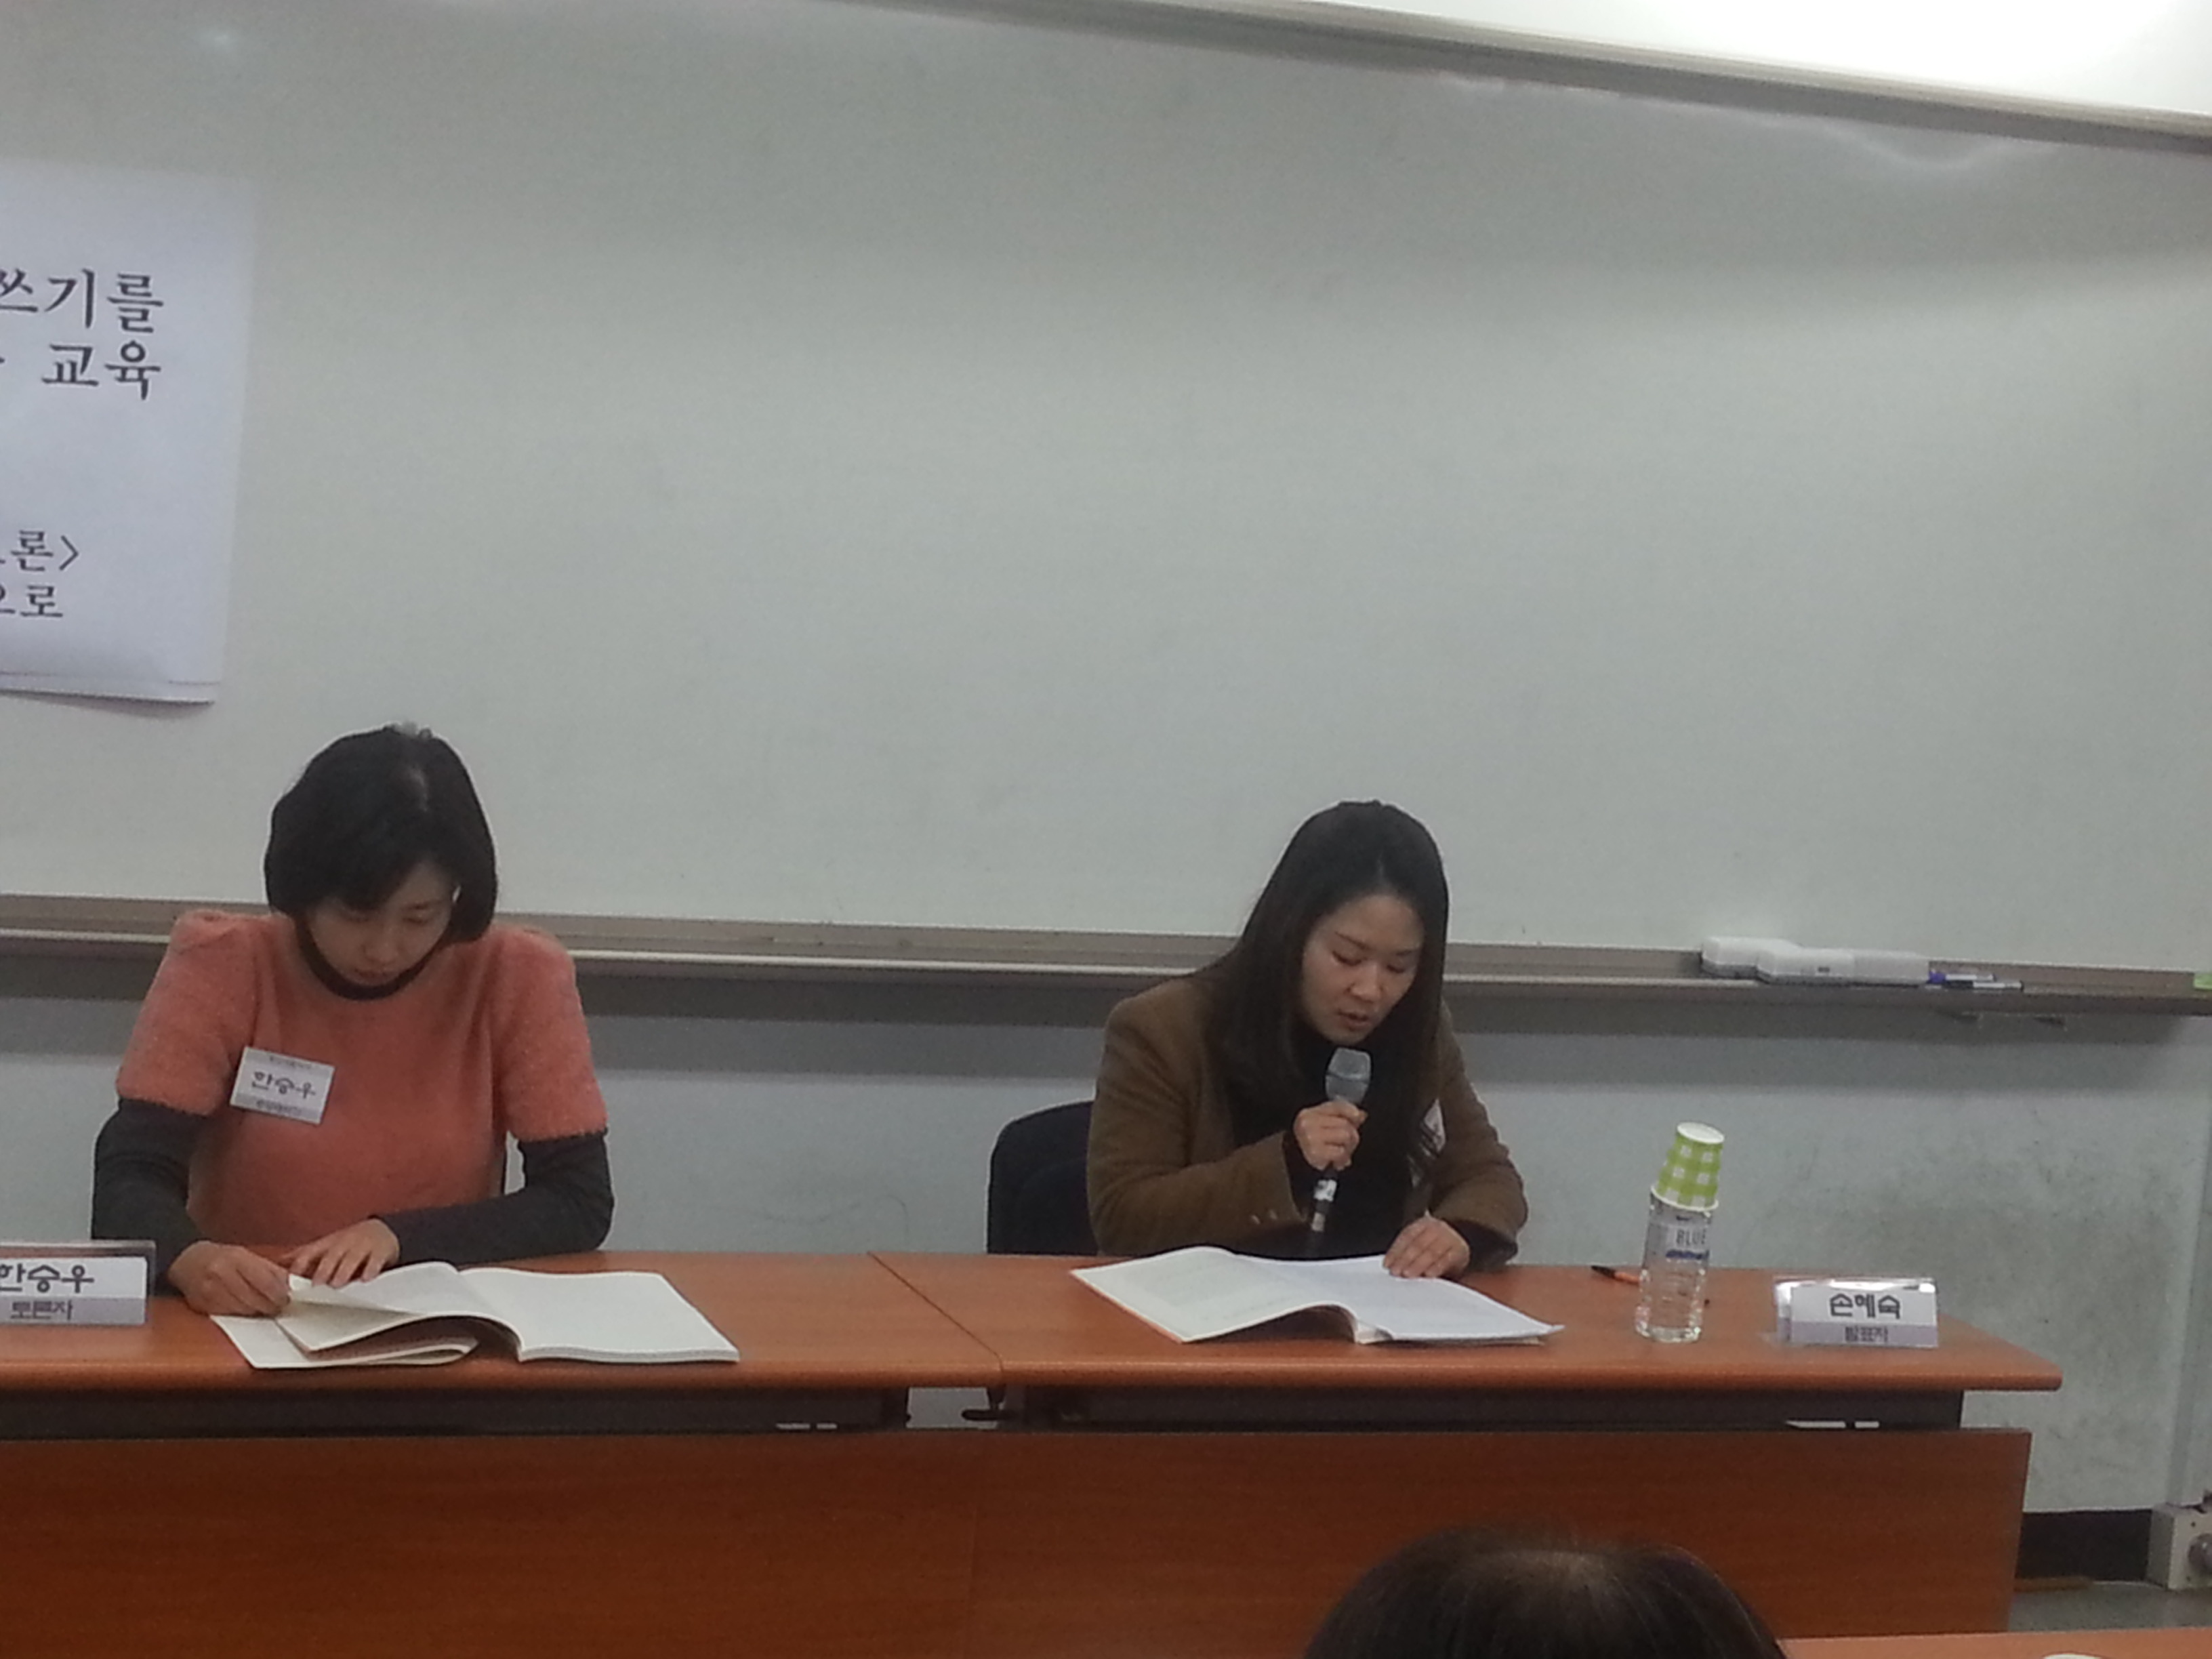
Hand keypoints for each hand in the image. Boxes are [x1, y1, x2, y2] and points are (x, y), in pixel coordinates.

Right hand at [168, 1240, 292, 1315]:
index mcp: (236, 1258)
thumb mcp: (246, 1255)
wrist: (187, 1261)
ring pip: (243, 1309)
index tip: (287, 1299)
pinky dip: (241, 1314)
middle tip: (279, 1307)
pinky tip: (246, 1309)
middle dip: (270, 1305)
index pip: (265, 1281)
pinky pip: (229, 1315)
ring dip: (257, 1311)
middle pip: (254, 1298)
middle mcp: (221, 1274)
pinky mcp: (202, 1306)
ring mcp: (210, 1291)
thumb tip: (292, 1285)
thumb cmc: (221, 1258)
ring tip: (264, 1308)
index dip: (279, 1294)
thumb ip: (270, 1270)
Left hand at [285, 1219, 399, 1288]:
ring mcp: (363, 1246)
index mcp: (328, 1243)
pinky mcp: (380, 1251)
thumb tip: (280, 1261)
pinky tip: (367, 1278)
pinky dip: (371, 1269)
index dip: (300, 1264)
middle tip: (316, 1284)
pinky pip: (376, 1260)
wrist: (383, 1231)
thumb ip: (305, 1255)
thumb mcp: (327, 1245)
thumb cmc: (350, 1242)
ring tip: (337, 1284)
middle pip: (332, 1255)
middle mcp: (344, 1243)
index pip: (310, 1252)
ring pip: (352, 1257)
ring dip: (344, 1270)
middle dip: (324, 1269)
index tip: (292, 1279)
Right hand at [1292, 1100, 1364, 1171]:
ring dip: (1347, 1149)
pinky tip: (1336, 1163)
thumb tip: (1360, 1115)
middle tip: (1346, 1148)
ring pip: (1346, 1135)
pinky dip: (1342, 1159)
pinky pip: (1341, 1152)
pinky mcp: (1315, 1152)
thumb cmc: (1307, 1151)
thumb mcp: (1320, 1131)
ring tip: (1341, 1156)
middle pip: (1345, 1123)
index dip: (1350, 1111)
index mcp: (1308, 1114)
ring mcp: (1311, 1137)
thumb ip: (1340, 1120)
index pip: (1336, 1106)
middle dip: (1351, 1137)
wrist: (1291, 1169)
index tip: (1358, 1117)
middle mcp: (1308, 1123)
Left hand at [1384, 1215, 1470, 1279]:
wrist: (1463, 1238)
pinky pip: (1446, 1259)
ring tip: (1408, 1274)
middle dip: (1404, 1259)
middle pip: (1417, 1244)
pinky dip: (1436, 1267)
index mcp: (1423, 1224)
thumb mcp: (1422, 1242)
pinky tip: (1428, 1275)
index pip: (1406, 1237)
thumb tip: (1391, 1265)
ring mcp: (1449, 1238)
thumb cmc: (1436, 1245)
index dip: (1395, 1251)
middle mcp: (1436, 1228)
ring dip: (1418, 1264)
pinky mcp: (1460, 1250)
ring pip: (1431, 1252)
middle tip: (1396, 1271)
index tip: (1387, 1265)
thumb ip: (1407, 1251)